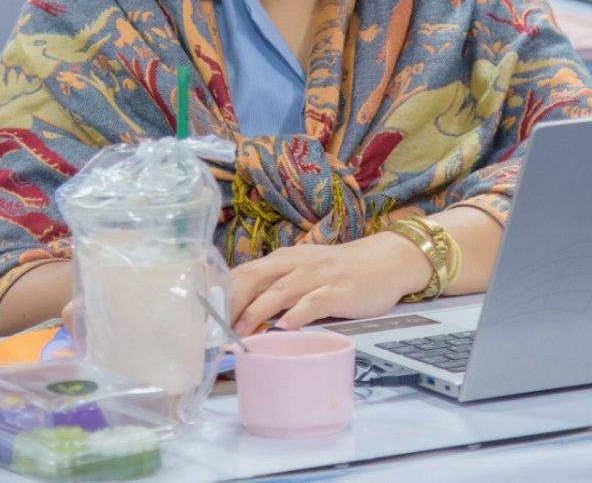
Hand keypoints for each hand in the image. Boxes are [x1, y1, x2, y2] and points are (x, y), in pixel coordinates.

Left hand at [228, 234, 430, 333]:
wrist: (384, 261)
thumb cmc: (340, 272)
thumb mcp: (304, 272)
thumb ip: (278, 286)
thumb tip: (244, 312)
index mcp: (284, 259)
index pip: (244, 272)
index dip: (222, 294)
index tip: (206, 317)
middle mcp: (296, 263)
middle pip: (254, 278)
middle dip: (232, 303)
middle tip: (217, 328)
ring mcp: (317, 276)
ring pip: (279, 291)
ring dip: (257, 313)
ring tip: (241, 332)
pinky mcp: (338, 292)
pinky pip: (313, 303)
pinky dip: (296, 316)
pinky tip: (283, 329)